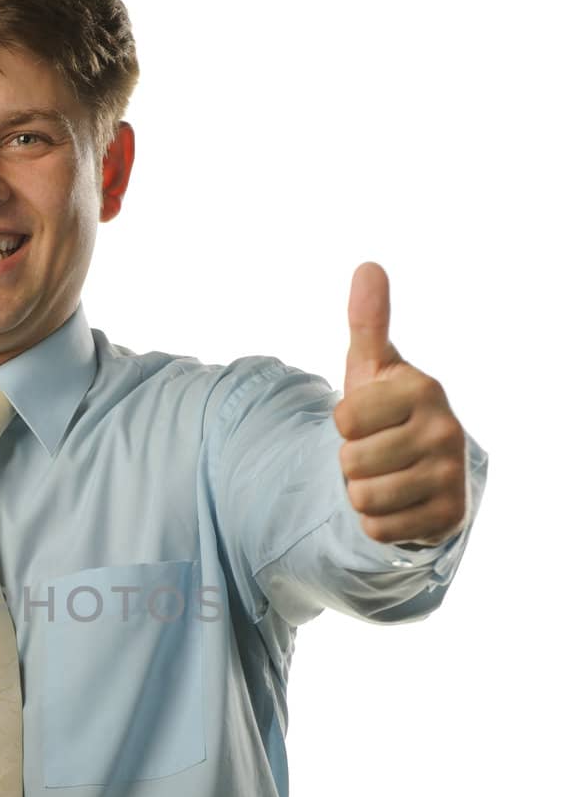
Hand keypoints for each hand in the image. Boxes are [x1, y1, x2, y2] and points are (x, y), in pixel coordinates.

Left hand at [333, 263, 467, 547]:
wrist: (423, 470)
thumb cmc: (388, 413)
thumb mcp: (373, 370)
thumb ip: (367, 323)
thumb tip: (367, 267)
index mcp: (424, 389)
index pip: (345, 418)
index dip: (344, 424)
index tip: (369, 420)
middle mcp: (446, 430)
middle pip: (351, 461)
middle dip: (352, 464)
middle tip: (377, 454)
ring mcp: (450, 475)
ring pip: (362, 498)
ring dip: (362, 494)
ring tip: (385, 478)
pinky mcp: (447, 517)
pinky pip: (378, 529)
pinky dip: (378, 523)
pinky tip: (398, 504)